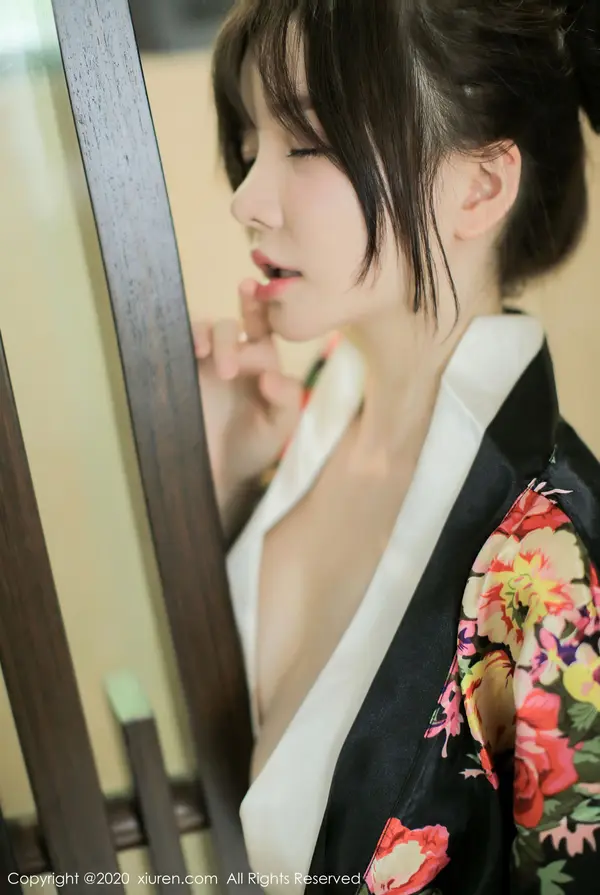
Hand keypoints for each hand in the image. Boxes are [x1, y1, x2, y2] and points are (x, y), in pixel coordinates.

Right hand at [192, 278, 302, 512]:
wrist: (216, 473)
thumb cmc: (252, 447)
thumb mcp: (278, 428)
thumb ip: (286, 400)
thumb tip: (271, 375)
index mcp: (262, 361)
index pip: (263, 325)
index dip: (256, 306)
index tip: (247, 290)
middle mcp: (233, 354)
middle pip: (230, 328)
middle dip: (229, 341)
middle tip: (228, 371)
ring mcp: (204, 362)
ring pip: (203, 333)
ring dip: (207, 340)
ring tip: (205, 358)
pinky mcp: (181, 372)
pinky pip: (178, 347)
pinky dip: (181, 344)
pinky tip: (187, 354)